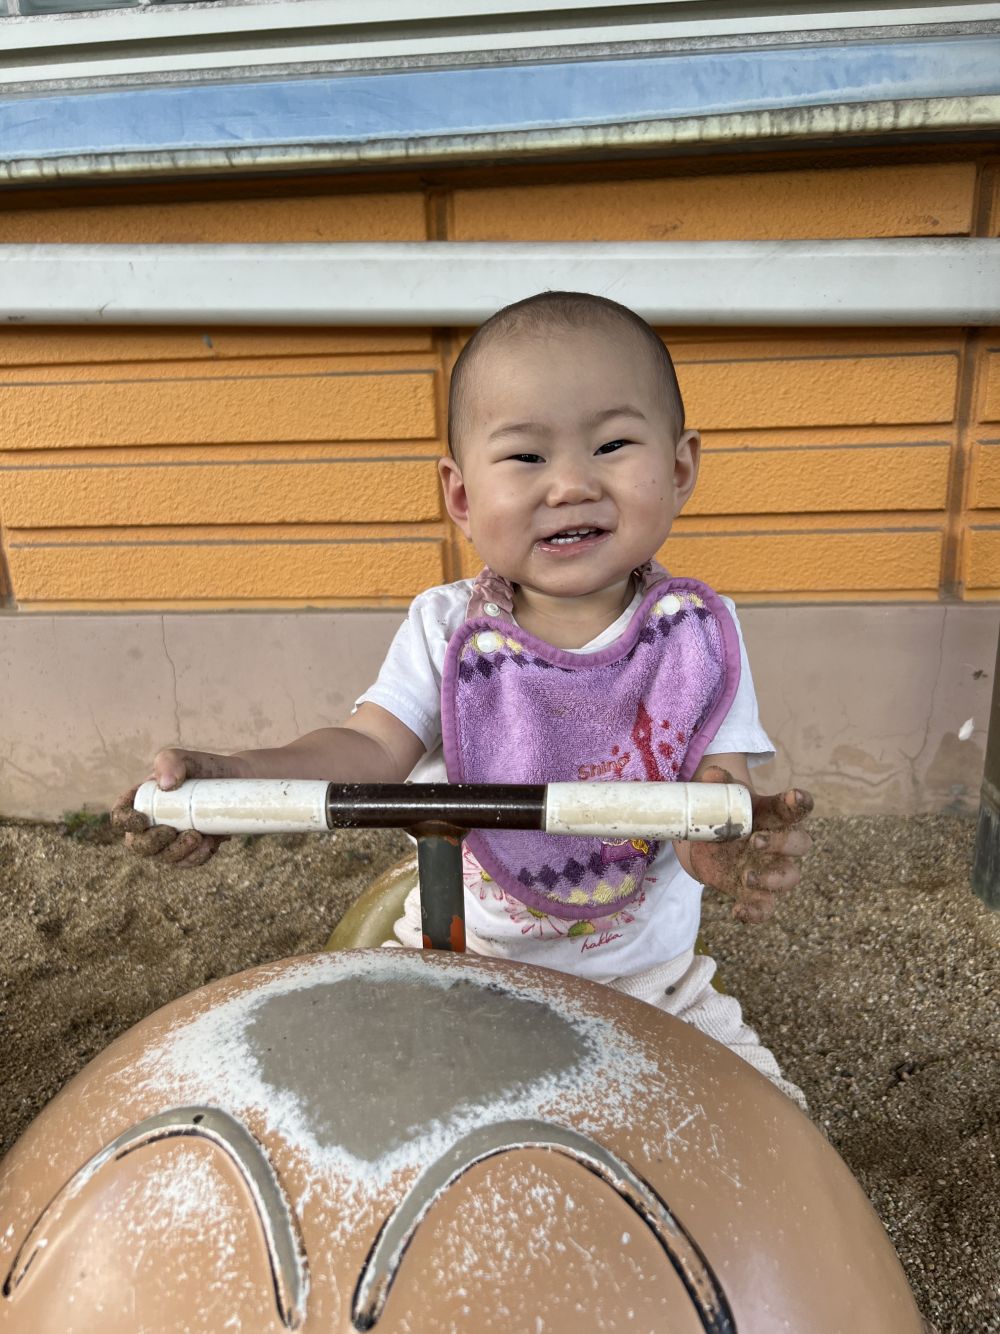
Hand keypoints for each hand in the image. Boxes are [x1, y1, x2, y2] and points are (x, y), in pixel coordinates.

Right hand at [111, 748, 246, 868]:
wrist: (239, 783)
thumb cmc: (207, 768)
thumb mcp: (187, 758)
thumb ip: (171, 761)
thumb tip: (166, 785)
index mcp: (143, 800)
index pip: (121, 816)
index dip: (125, 822)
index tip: (142, 820)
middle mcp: (152, 823)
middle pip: (137, 845)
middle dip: (152, 844)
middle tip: (173, 832)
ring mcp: (171, 839)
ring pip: (163, 857)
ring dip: (177, 853)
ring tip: (198, 837)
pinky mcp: (190, 849)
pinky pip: (186, 862)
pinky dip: (195, 858)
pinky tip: (208, 845)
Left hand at [688, 764, 812, 922]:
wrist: (708, 843)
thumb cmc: (725, 814)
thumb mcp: (721, 797)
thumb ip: (718, 784)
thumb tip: (712, 775)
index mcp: (775, 814)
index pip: (797, 807)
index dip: (799, 802)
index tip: (795, 797)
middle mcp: (781, 843)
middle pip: (800, 843)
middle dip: (782, 843)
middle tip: (755, 842)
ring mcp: (771, 869)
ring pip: (791, 877)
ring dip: (773, 879)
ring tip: (747, 877)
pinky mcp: (756, 892)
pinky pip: (766, 907)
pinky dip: (755, 913)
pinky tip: (738, 912)